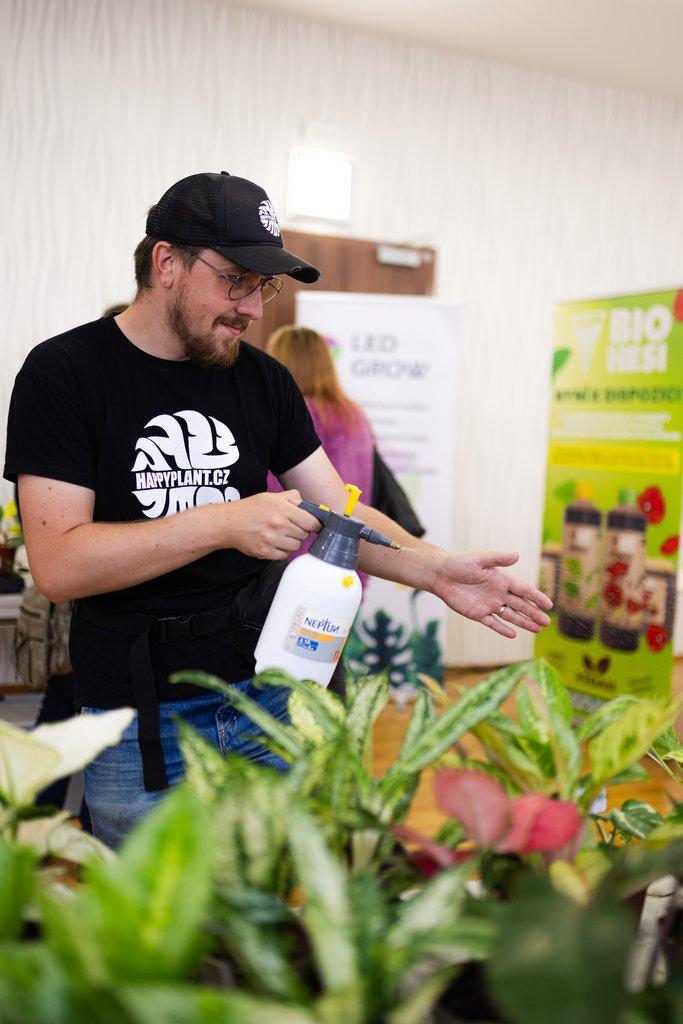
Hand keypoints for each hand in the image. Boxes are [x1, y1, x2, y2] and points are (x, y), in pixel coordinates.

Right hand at [224, 490, 320, 559]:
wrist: (229, 523)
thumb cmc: (251, 509)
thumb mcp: (271, 496)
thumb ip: (292, 498)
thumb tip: (309, 506)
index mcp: (283, 509)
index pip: (311, 522)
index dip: (314, 524)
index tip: (313, 525)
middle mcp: (278, 525)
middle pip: (304, 534)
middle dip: (300, 531)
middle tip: (290, 527)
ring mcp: (271, 540)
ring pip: (296, 546)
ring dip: (291, 541)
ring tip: (280, 534)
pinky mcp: (265, 552)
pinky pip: (285, 555)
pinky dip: (282, 550)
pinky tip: (274, 542)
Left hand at [431, 550, 552, 637]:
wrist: (440, 575)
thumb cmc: (459, 563)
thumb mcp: (479, 559)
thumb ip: (497, 559)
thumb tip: (517, 555)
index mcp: (501, 580)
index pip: (523, 590)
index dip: (536, 597)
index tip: (549, 605)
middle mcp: (498, 593)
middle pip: (520, 605)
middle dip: (534, 613)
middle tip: (547, 623)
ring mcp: (489, 605)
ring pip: (510, 616)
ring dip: (523, 622)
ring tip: (538, 629)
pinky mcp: (477, 614)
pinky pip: (493, 623)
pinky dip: (502, 629)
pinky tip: (513, 635)